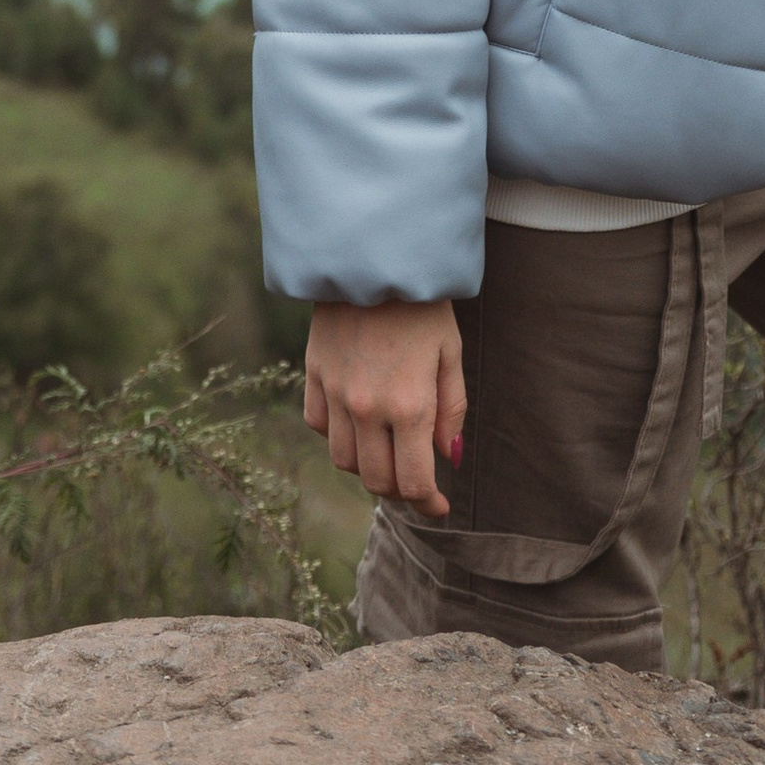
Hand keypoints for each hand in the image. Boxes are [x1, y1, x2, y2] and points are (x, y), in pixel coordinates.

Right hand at [303, 298, 467, 515]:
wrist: (375, 256)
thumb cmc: (423, 304)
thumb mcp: (451, 353)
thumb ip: (451, 410)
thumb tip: (449, 458)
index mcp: (409, 406)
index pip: (413, 482)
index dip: (428, 504)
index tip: (439, 507)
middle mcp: (367, 408)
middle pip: (376, 480)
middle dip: (399, 489)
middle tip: (415, 477)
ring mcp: (335, 392)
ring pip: (344, 459)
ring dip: (367, 465)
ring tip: (386, 450)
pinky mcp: (313, 373)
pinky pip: (317, 424)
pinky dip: (336, 433)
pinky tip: (356, 420)